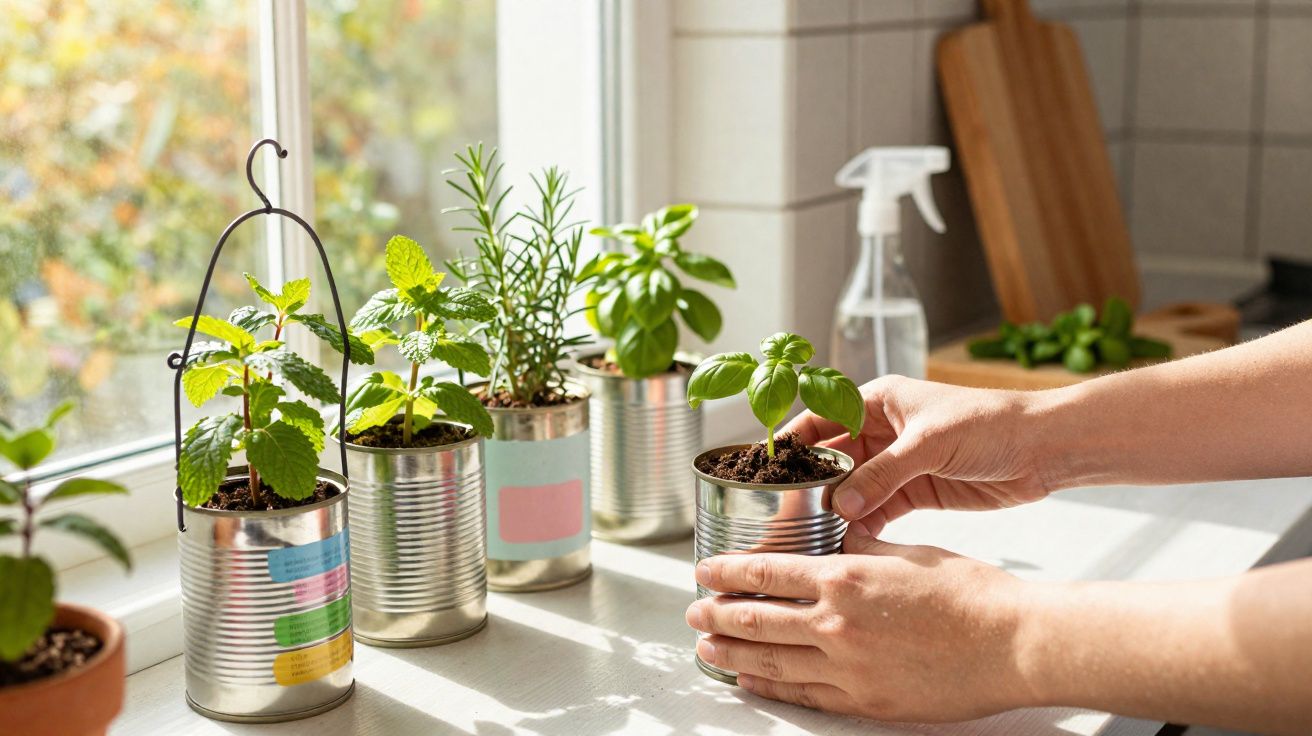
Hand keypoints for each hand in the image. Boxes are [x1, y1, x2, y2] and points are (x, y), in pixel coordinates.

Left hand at [685, 526, 1036, 721]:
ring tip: (707, 650)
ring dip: (731, 655)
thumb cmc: (970, 594)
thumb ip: (860, 548)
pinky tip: (752, 682)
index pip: (765, 572)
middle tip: (693, 614)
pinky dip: (771, 687)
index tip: (704, 573)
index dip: (726, 573)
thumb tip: (831, 540)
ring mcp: (848, 667)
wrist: (1012, 643)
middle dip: (716, 616)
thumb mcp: (907, 553)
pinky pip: (804, 694)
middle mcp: (837, 623)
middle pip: (756, 620)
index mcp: (845, 577)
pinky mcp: (865, 699)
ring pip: (771, 661)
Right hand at [784, 375, 1052, 531]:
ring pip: (851, 489)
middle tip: (781, 512)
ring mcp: (897, 463)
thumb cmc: (990, 424)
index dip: (792, 443)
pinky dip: (862, 526)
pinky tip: (846, 543)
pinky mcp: (915, 492)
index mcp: (877, 401)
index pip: (820, 418)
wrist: (1044, 448)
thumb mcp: (929, 444)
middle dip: (809, 484)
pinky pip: (877, 510)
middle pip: (830, 458)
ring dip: (834, 509)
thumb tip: (840, 505)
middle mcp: (880, 431)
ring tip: (807, 534)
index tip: (764, 468)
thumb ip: (883, 474)